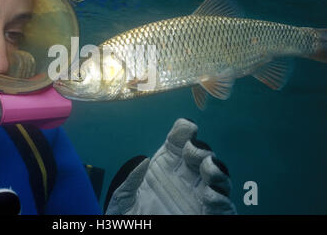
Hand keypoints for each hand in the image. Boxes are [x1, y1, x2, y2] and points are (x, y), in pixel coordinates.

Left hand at [106, 118, 235, 214]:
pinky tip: (209, 194)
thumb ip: (131, 181)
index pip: (178, 143)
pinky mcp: (209, 215)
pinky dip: (220, 198)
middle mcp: (185, 180)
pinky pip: (223, 206)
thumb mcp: (123, 200)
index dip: (183, 132)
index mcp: (165, 168)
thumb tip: (143, 162)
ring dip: (215, 169)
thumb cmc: (132, 220)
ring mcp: (199, 197)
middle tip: (191, 150)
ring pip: (217, 177)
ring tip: (207, 166)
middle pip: (201, 156)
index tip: (184, 128)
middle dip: (200, 149)